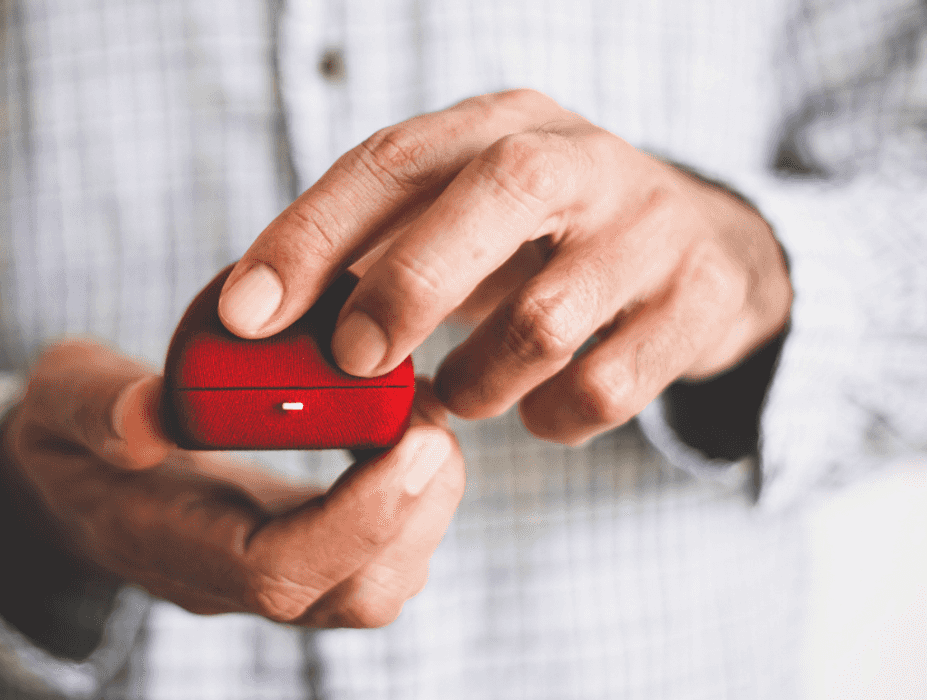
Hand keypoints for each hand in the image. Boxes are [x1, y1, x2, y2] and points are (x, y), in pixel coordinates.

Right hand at [0, 340, 463, 626]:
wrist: (69, 480)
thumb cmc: (66, 435)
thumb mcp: (59, 400)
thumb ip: (96, 407)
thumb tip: (149, 415)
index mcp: (167, 544)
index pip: (277, 572)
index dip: (356, 520)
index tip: (412, 440)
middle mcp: (227, 580)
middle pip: (348, 594)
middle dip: (415, 512)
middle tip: (435, 420)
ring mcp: (265, 574)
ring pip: (372, 585)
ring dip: (423, 508)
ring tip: (426, 419)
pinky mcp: (296, 551)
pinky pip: (373, 555)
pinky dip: (410, 499)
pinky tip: (403, 431)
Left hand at [217, 89, 791, 443]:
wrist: (708, 250)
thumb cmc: (543, 238)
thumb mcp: (463, 213)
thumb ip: (373, 249)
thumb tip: (255, 320)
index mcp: (500, 123)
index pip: (393, 159)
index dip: (310, 235)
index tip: (245, 312)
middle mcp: (580, 159)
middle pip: (495, 195)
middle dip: (406, 287)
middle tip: (352, 362)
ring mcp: (649, 230)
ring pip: (546, 318)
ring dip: (478, 380)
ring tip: (458, 393)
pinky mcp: (697, 303)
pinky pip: (605, 388)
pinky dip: (550, 418)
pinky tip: (536, 410)